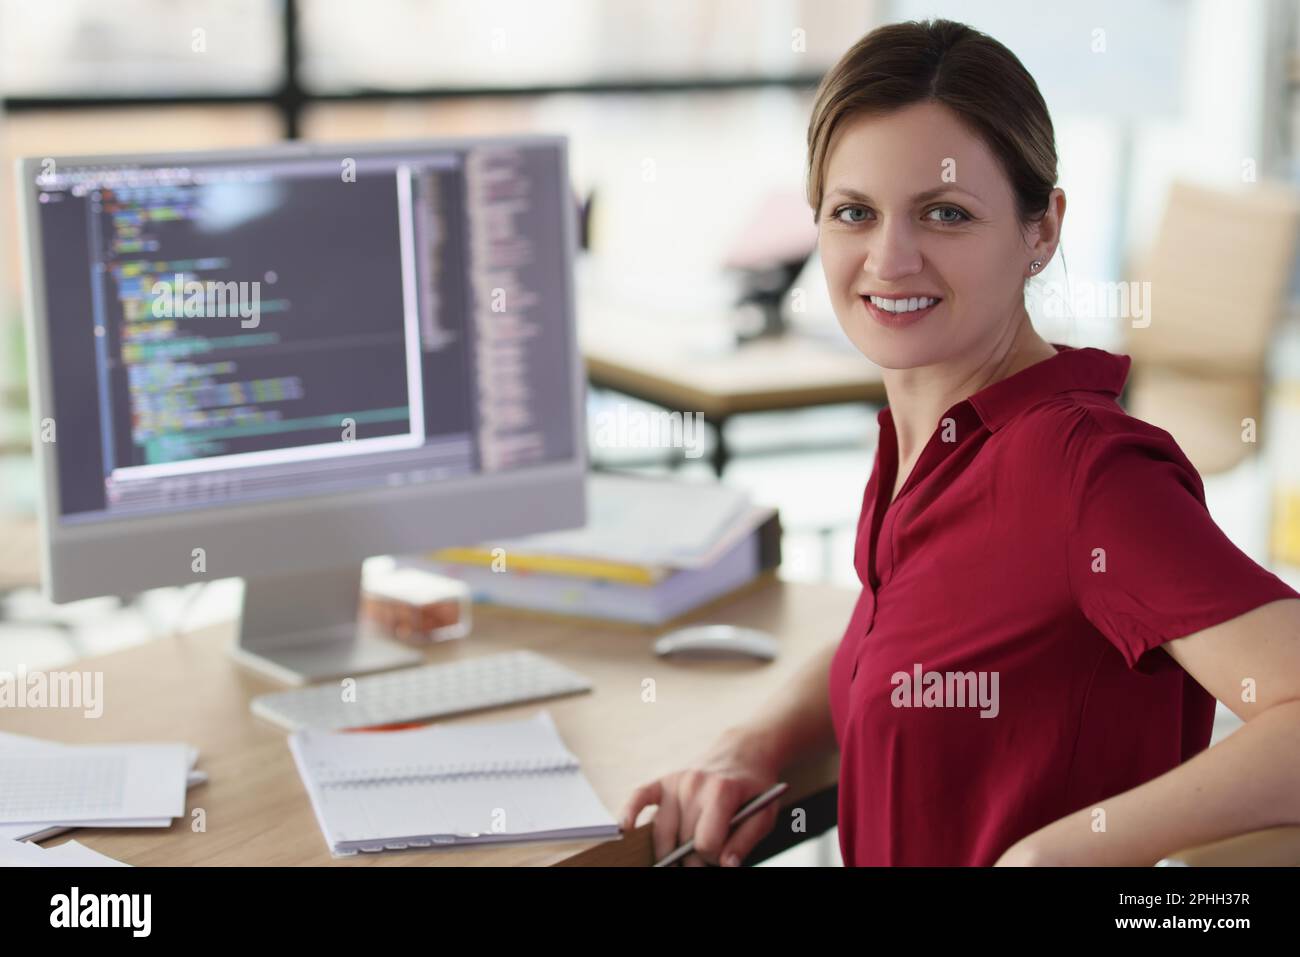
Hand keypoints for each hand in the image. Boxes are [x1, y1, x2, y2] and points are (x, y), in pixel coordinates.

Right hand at [620, 727, 780, 866]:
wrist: (744, 753)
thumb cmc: (755, 788)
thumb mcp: (764, 815)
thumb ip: (746, 841)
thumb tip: (726, 864)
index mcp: (721, 792)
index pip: (705, 843)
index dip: (714, 858)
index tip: (723, 856)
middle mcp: (694, 784)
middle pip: (682, 840)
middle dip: (694, 859)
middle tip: (704, 861)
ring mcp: (676, 781)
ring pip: (662, 830)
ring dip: (668, 852)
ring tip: (680, 859)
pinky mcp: (664, 781)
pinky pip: (640, 797)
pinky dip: (629, 813)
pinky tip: (626, 829)